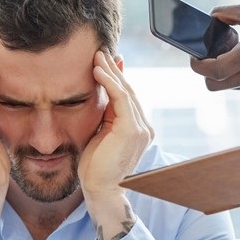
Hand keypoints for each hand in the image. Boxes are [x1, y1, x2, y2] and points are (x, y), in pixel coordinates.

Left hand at [80, 51, 153, 239]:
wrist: (99, 189)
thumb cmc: (95, 166)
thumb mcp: (99, 134)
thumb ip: (104, 115)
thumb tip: (100, 93)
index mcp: (138, 129)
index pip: (128, 97)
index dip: (116, 77)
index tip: (104, 61)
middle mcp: (144, 127)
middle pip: (129, 90)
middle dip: (114, 69)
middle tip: (100, 51)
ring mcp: (141, 129)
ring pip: (126, 91)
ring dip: (110, 72)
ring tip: (96, 56)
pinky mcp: (132, 130)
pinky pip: (121, 98)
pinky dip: (109, 83)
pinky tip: (97, 71)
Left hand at [188, 3, 239, 91]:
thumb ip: (229, 13)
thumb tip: (208, 19)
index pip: (216, 70)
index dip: (198, 65)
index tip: (195, 54)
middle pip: (215, 85)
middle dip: (205, 72)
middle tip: (207, 56)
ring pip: (228, 86)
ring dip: (222, 72)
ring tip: (232, 51)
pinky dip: (237, 73)